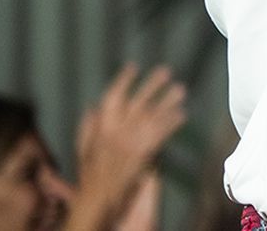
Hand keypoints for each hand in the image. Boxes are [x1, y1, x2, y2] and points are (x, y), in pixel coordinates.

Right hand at [67, 66, 185, 230]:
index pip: (111, 98)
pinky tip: (182, 114)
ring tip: (180, 89)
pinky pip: (161, 133)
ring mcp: (131, 141)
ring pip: (153, 115)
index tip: (133, 67)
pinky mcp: (144, 152)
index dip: (123, 80)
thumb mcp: (83, 148)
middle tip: (166, 70)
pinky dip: (172, 122)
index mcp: (100, 127)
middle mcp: (116, 130)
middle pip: (137, 102)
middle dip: (151, 85)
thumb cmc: (90, 175)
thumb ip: (87, 126)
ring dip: (168, 101)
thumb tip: (91, 105)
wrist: (98, 199)